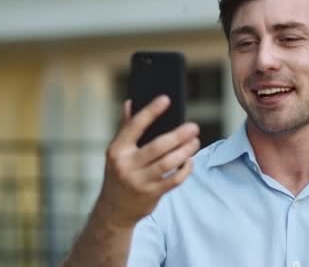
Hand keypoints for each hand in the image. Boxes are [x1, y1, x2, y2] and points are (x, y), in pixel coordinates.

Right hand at [95, 95, 199, 228]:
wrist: (113, 210)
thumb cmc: (119, 173)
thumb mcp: (116, 152)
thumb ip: (125, 128)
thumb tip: (131, 102)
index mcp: (117, 150)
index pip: (134, 126)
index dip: (150, 111)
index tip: (165, 99)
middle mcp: (126, 165)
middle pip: (158, 146)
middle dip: (178, 136)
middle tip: (193, 127)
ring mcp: (139, 181)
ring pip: (168, 163)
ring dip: (185, 151)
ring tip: (195, 141)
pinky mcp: (152, 194)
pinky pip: (174, 179)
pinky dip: (185, 169)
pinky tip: (190, 160)